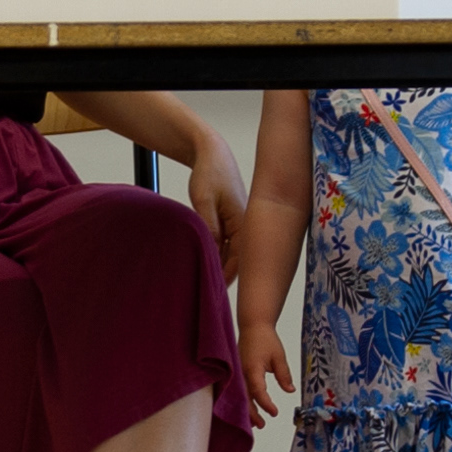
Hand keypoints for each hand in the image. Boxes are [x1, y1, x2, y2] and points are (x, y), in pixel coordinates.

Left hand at [189, 134, 247, 285]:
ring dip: (219, 267)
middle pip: (237, 262)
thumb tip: (212, 254)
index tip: (214, 296)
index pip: (239, 261)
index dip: (227, 279)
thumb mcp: (204, 201)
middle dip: (223, 278)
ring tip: (204, 286)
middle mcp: (247, 228)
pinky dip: (216, 256)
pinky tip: (205, 266)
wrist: (212, 154)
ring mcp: (240, 227)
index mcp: (245, 223)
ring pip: (231, 256)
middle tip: (208, 298)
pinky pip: (226, 247)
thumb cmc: (210, 173)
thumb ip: (209, 227)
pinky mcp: (232, 224)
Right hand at [239, 321, 293, 428]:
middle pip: (244, 398)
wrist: (252, 326)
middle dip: (252, 414)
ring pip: (238, 397)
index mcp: (252, 368)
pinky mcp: (235, 373)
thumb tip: (290, 391)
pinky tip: (247, 411)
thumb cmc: (266, 339)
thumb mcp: (279, 356)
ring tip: (254, 424)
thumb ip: (284, 375)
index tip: (275, 412)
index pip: (258, 391)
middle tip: (263, 425)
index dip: (266, 404)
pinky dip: (241, 402)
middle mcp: (241, 373)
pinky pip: (237, 391)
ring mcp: (236, 373)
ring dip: (245, 411)